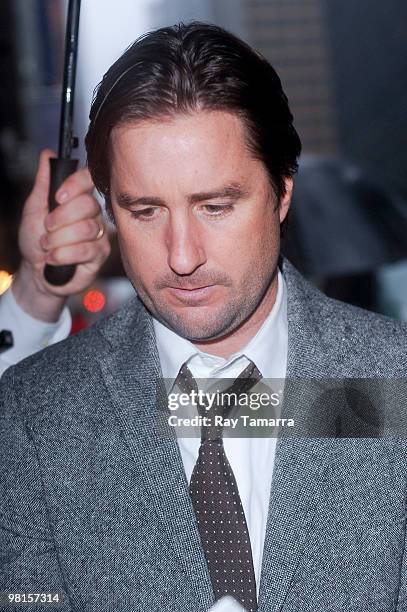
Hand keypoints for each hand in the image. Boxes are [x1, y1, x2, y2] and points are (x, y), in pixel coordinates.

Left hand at [12, 149, 110, 321]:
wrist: (36, 272)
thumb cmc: (35, 241)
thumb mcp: (33, 208)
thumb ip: (43, 182)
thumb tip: (47, 155)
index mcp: (77, 198)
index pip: (88, 179)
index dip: (75, 185)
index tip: (58, 197)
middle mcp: (92, 214)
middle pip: (88, 205)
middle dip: (60, 219)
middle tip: (46, 229)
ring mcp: (99, 234)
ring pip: (86, 229)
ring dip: (59, 240)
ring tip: (48, 247)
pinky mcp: (100, 254)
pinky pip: (86, 249)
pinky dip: (64, 255)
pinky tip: (54, 258)